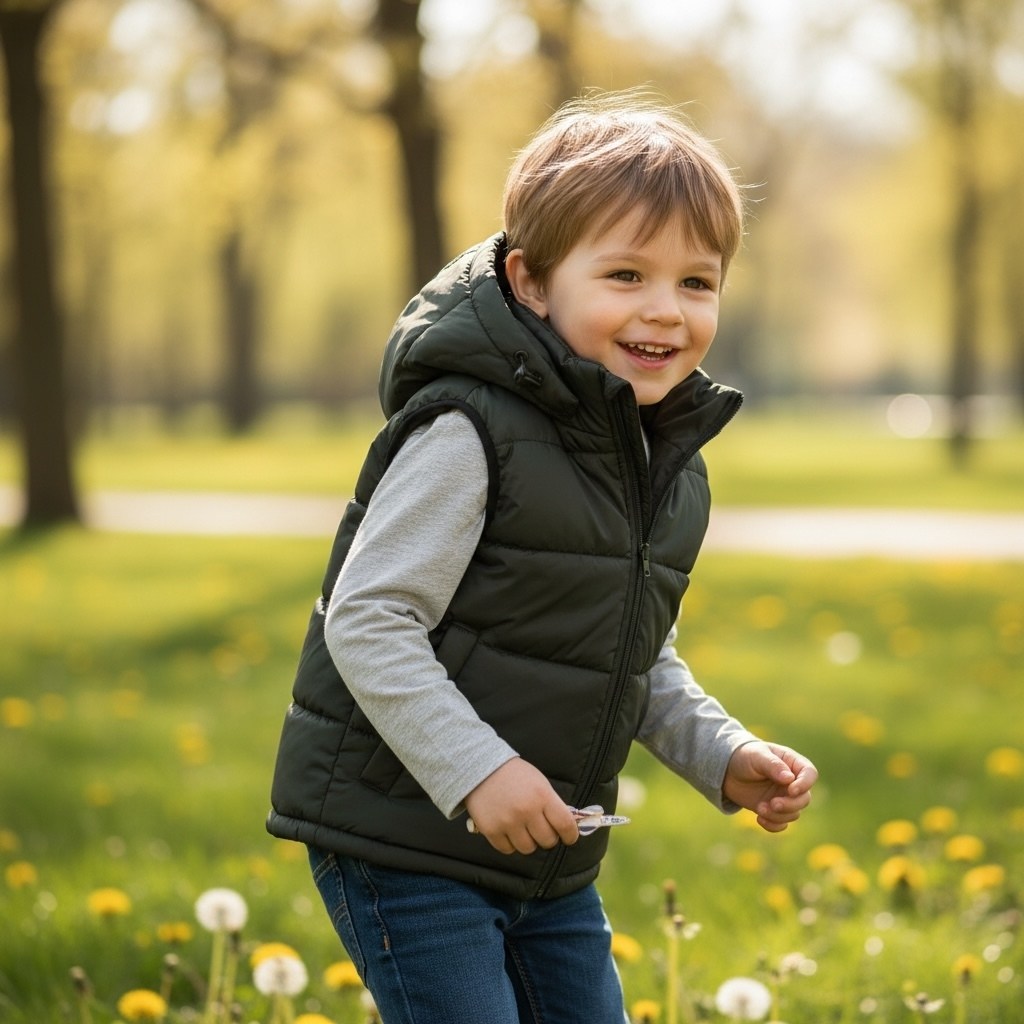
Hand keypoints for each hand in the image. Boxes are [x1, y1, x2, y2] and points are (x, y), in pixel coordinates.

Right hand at [464, 758, 578, 854]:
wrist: (482, 768)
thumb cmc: (515, 775)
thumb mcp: (540, 783)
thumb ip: (552, 804)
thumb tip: (565, 827)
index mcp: (543, 796)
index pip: (565, 825)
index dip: (570, 835)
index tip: (569, 838)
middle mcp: (527, 811)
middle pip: (547, 841)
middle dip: (547, 837)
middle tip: (541, 830)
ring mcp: (508, 822)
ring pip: (528, 848)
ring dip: (529, 841)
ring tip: (523, 829)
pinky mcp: (491, 830)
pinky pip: (508, 850)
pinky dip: (510, 843)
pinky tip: (508, 830)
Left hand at [722, 741, 816, 832]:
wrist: (727, 770)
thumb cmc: (744, 756)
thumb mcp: (756, 755)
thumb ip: (773, 765)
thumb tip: (789, 778)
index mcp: (792, 763)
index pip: (810, 773)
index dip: (805, 784)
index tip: (791, 790)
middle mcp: (792, 782)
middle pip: (805, 798)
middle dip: (790, 805)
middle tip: (773, 804)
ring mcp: (784, 797)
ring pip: (794, 813)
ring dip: (778, 815)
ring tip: (759, 808)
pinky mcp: (774, 810)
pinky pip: (782, 824)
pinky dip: (773, 825)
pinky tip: (759, 819)